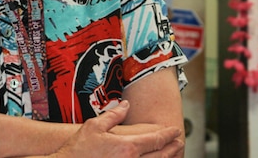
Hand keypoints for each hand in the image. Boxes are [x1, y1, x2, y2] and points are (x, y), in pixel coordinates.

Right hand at [49, 101, 183, 157]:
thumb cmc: (78, 149)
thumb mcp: (94, 126)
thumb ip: (114, 115)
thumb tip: (126, 105)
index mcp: (127, 147)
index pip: (155, 140)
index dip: (168, 134)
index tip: (175, 130)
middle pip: (160, 155)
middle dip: (172, 148)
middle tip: (180, 141)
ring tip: (173, 153)